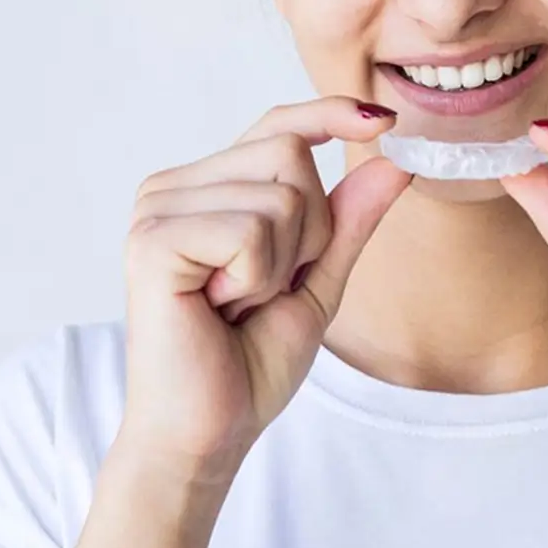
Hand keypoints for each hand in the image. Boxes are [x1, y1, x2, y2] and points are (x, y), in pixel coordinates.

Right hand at [121, 97, 411, 483]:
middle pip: (290, 153)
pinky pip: (252, 230)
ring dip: (282, 264)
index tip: (383, 120)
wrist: (207, 433)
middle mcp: (173, 187)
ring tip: (236, 305)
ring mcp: (157, 208)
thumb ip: (348, 223)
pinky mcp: (153, 238)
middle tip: (262, 290)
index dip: (329, 114)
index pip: (277, 125)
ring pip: (280, 194)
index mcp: (205, 189)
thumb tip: (394, 160)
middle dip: (309, 232)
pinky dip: (257, 278)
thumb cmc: (247, 365)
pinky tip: (219, 309)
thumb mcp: (317, 284)